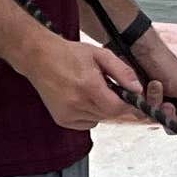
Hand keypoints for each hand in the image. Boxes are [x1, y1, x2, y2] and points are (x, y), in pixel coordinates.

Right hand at [30, 32, 153, 130]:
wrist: (39, 57)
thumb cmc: (70, 53)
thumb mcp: (101, 55)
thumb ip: (122, 72)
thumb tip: (137, 89)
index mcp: (88, 86)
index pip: (118, 107)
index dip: (127, 103)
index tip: (128, 95)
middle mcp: (77, 103)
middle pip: (110, 114)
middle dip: (115, 104)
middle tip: (108, 88)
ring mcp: (67, 114)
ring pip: (99, 119)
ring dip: (102, 108)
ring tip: (92, 90)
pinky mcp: (61, 120)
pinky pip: (87, 123)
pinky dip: (90, 113)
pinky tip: (82, 98)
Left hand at [131, 32, 176, 122]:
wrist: (137, 47)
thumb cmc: (163, 61)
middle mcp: (170, 101)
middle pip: (172, 124)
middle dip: (170, 116)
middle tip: (168, 105)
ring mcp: (152, 101)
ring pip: (155, 118)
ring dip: (155, 102)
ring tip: (153, 85)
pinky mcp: (136, 100)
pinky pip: (139, 111)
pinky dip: (140, 101)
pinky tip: (141, 88)